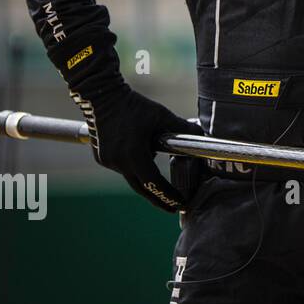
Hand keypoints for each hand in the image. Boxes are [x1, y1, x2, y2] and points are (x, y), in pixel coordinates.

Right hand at [81, 86, 190, 211]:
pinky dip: (134, 167)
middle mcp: (118, 161)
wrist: (102, 97)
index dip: (168, 194)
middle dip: (158, 198)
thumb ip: (181, 128)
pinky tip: (142, 158)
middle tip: (172, 206)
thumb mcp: (161, 116)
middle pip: (141, 187)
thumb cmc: (133, 106)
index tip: (180, 202)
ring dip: (146, 179)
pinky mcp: (102, 157)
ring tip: (161, 179)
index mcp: (133, 154)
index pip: (153, 182)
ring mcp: (107, 160)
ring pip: (131, 176)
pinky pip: (122, 168)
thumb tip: (201, 136)